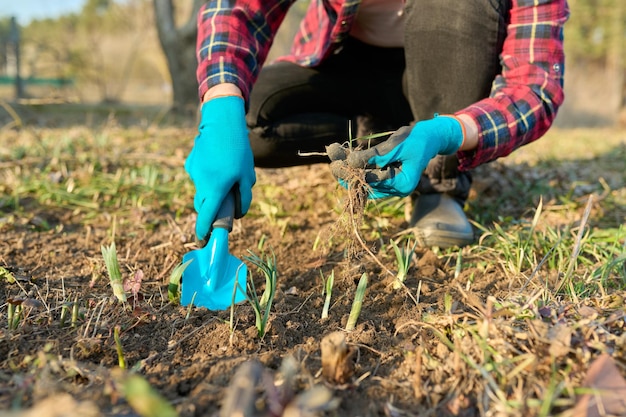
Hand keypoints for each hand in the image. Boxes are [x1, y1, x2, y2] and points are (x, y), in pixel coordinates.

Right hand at [185, 96, 255, 239]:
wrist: (221, 123)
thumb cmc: (238, 151)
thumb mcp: (247, 176)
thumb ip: (243, 198)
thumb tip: (238, 214)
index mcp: (215, 188)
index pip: (206, 216)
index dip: (203, 230)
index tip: (203, 240)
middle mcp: (201, 183)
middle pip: (202, 205)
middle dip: (209, 211)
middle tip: (222, 209)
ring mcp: (193, 173)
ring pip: (201, 190)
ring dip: (211, 191)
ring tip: (225, 176)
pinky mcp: (191, 163)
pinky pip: (199, 177)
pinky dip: (207, 177)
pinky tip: (217, 164)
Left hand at [329, 115, 463, 198]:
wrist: (431, 136)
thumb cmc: (418, 139)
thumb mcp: (396, 145)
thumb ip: (375, 155)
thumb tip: (351, 161)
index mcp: (402, 185)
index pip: (372, 180)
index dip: (353, 172)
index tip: (336, 164)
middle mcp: (396, 189)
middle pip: (365, 183)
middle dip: (347, 172)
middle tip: (331, 163)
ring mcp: (391, 185)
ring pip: (363, 179)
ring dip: (348, 168)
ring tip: (332, 155)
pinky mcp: (386, 178)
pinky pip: (367, 174)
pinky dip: (355, 165)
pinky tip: (340, 157)